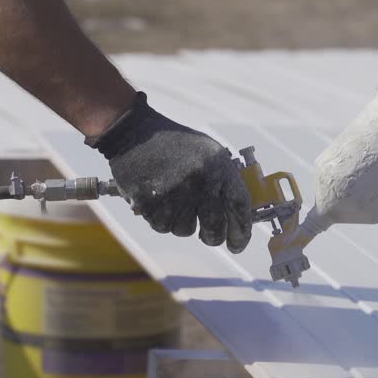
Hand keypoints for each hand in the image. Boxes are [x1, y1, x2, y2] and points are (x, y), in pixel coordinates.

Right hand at [89, 93, 252, 252]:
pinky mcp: (151, 201)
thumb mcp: (208, 153)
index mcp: (218, 165)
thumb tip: (239, 215)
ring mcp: (174, 192)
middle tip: (209, 236)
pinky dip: (162, 219)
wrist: (135, 133)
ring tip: (174, 200)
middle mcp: (200, 179)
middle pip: (214, 227)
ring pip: (186, 230)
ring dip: (182, 223)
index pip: (239, 206)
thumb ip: (225, 180)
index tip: (238, 243)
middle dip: (213, 237)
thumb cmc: (176, 145)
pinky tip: (158, 199)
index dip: (241, 230)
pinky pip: (163, 226)